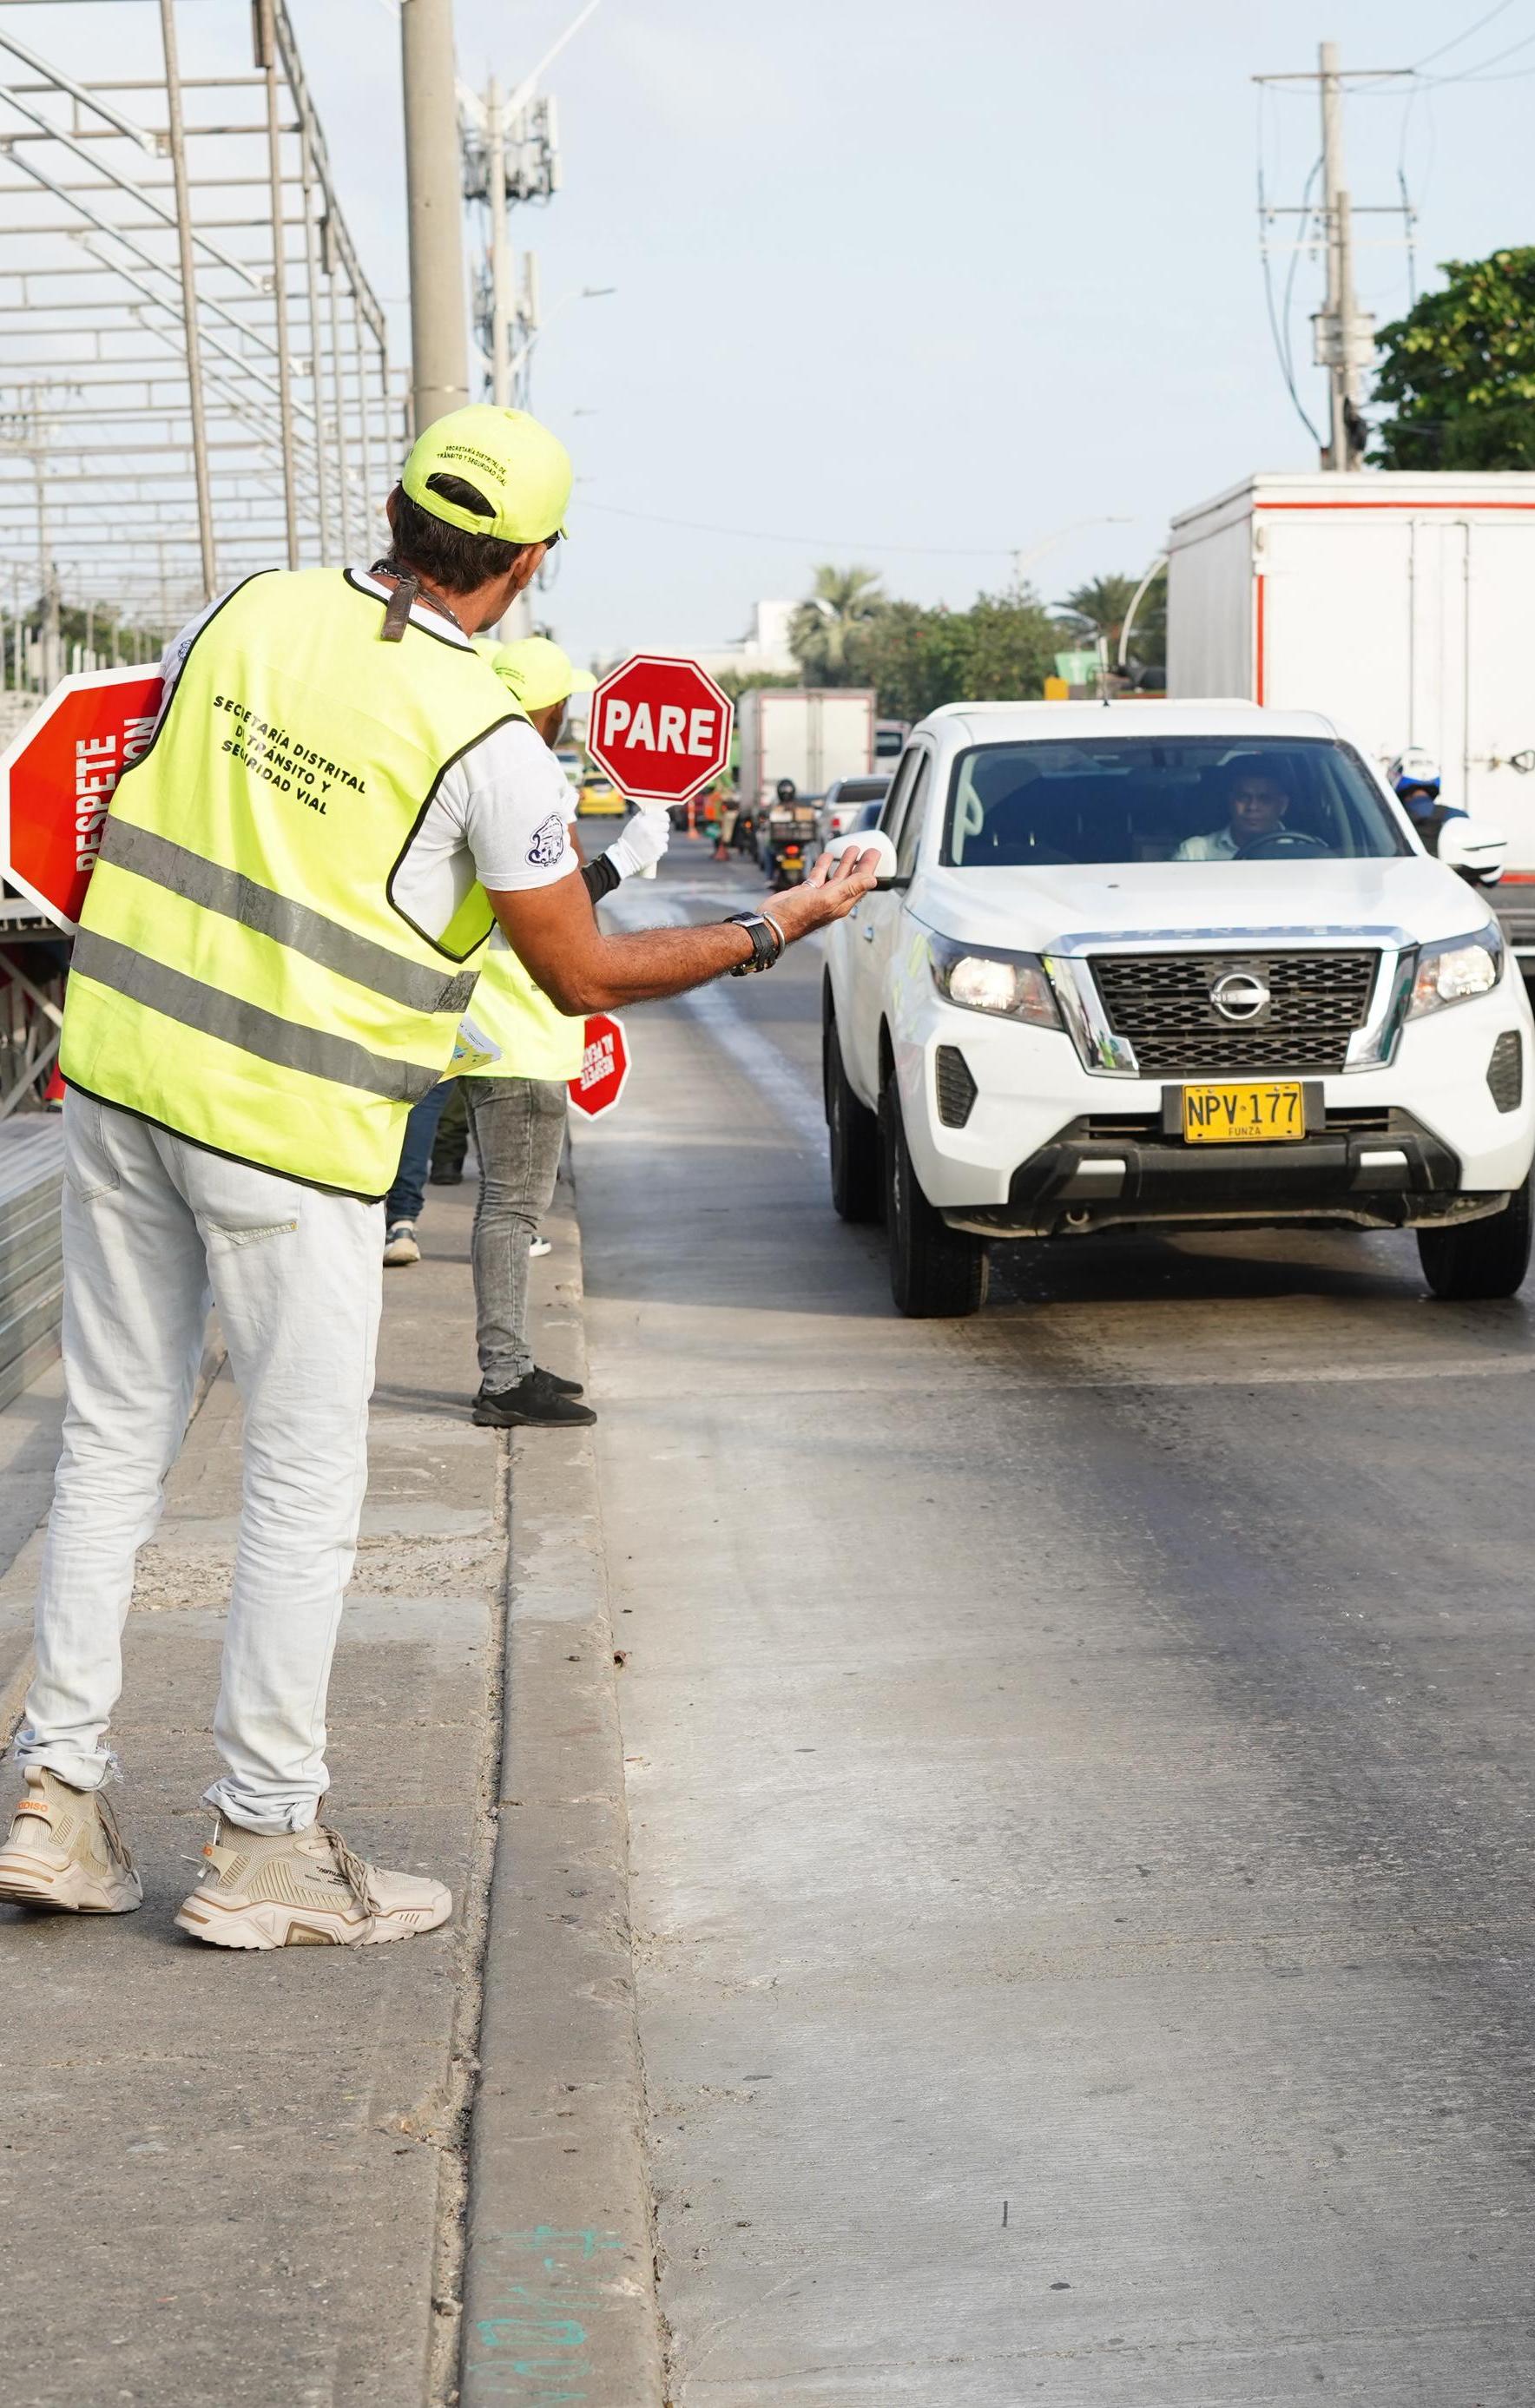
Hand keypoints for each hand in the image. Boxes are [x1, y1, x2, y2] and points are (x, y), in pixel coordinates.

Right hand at [605, 807, 671, 879]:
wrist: (626, 857)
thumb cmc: (629, 839)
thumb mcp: (633, 823)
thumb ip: (643, 815)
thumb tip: (654, 809)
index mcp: (644, 822)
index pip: (663, 815)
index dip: (664, 817)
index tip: (663, 820)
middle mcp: (650, 830)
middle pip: (666, 826)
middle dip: (661, 828)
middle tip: (655, 832)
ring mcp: (655, 840)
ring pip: (666, 837)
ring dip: (660, 839)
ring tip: (651, 842)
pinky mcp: (658, 850)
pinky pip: (664, 846)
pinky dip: (660, 848)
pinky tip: (652, 849)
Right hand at [766, 846, 880, 942]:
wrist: (772, 923)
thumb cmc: (797, 916)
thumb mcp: (827, 899)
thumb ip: (850, 888)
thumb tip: (872, 880)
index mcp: (841, 903)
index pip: (861, 883)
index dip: (869, 868)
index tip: (874, 853)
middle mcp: (833, 900)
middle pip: (852, 879)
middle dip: (861, 864)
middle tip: (869, 851)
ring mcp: (819, 896)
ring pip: (836, 876)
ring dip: (845, 863)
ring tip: (852, 850)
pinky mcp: (806, 892)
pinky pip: (819, 876)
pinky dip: (824, 865)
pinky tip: (827, 857)